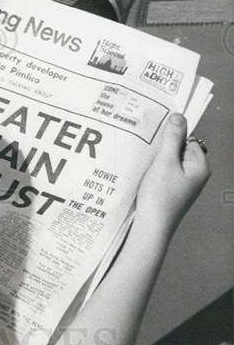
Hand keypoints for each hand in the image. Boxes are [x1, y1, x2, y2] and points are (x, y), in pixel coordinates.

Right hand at [134, 114, 209, 241]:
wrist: (150, 227)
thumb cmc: (160, 197)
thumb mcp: (165, 162)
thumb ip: (172, 138)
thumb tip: (179, 117)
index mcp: (200, 166)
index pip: (189, 139)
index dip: (173, 134)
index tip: (157, 132)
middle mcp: (195, 175)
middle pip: (179, 148)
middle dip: (163, 145)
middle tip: (148, 145)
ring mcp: (183, 183)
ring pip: (170, 160)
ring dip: (156, 157)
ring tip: (145, 160)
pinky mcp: (171, 189)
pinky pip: (164, 171)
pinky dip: (154, 168)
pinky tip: (144, 170)